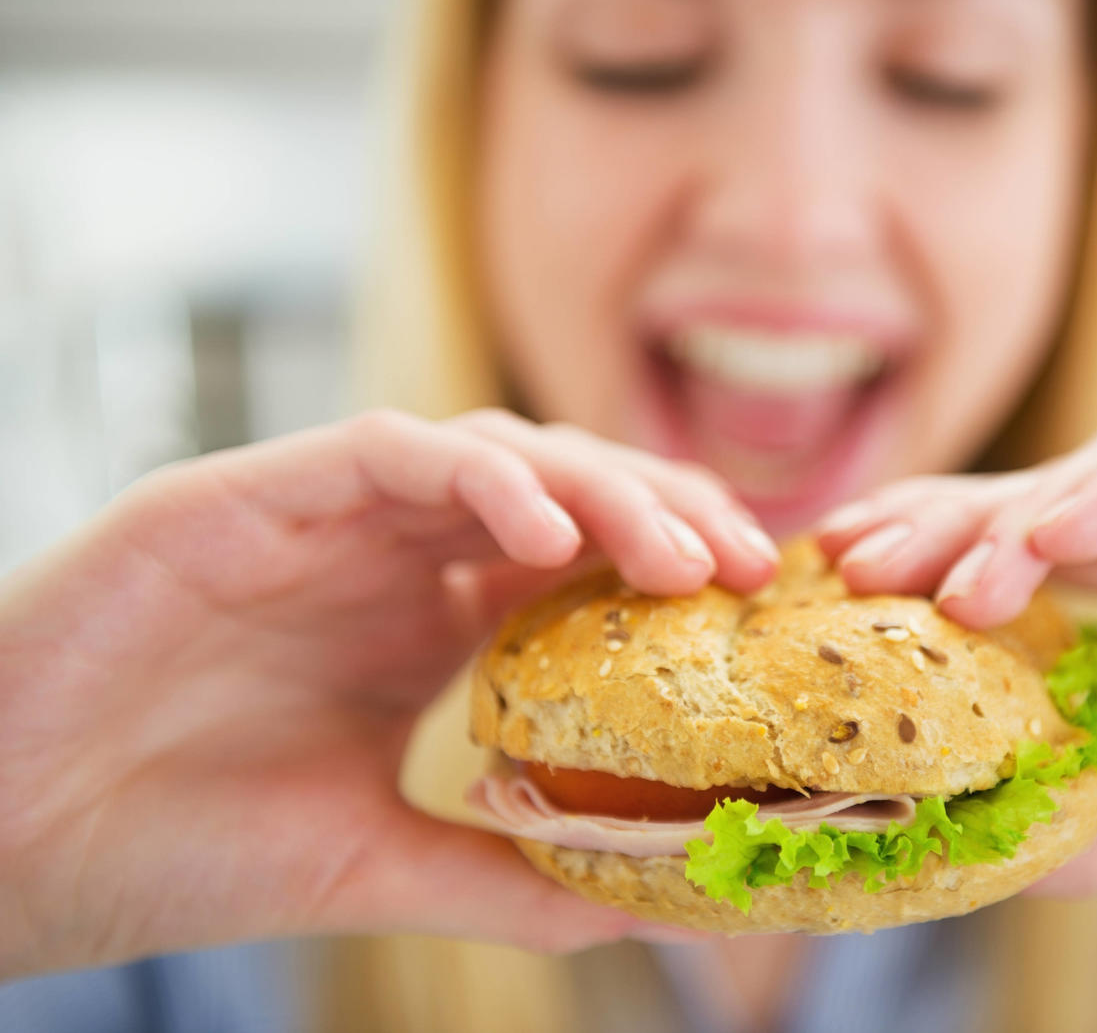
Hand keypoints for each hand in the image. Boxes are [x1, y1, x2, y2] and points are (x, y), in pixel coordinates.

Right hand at [0, 409, 777, 976]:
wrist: (6, 848)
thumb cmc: (172, 849)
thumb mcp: (373, 863)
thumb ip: (496, 870)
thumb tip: (633, 906)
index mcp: (420, 620)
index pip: (575, 557)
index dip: (671, 564)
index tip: (759, 607)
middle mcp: (384, 554)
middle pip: (556, 491)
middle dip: (660, 512)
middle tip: (747, 566)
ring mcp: (317, 516)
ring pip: (488, 454)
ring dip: (592, 487)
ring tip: (674, 551)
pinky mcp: (242, 494)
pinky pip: (384, 452)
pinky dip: (474, 477)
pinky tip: (543, 531)